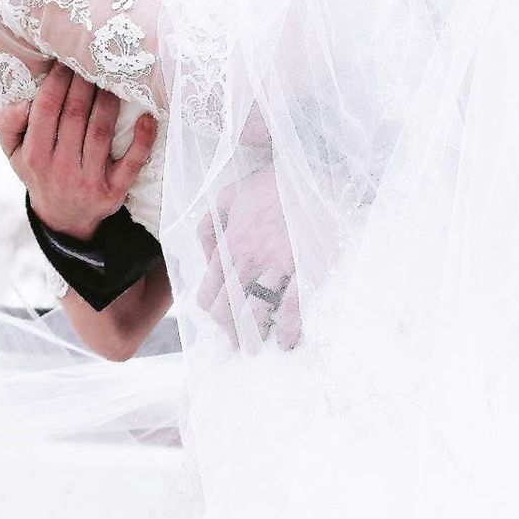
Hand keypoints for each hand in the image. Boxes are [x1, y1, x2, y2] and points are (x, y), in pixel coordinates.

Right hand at [0, 65, 156, 239]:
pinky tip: (147, 118)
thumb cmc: (40, 171)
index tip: (66, 61)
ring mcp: (88, 181)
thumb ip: (8, 124)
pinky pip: (131, 163)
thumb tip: (23, 101)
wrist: (64, 218)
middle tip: (93, 60)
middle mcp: (60, 169)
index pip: (46, 109)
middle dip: (85, 83)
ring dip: (109, 101)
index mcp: (34, 156)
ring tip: (115, 78)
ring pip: (101, 132)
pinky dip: (142, 140)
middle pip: (75, 116)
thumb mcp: (13, 154)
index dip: (58, 81)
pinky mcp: (114, 192)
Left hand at [196, 166, 301, 349]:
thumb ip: (210, 226)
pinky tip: (285, 341)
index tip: (220, 322)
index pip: (210, 291)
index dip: (212, 312)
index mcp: (230, 244)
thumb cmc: (271, 183)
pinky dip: (286, 330)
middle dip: (229, 331)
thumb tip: (205, 255)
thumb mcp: (229, 195)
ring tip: (255, 348)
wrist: (313, 169)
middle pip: (228, 309)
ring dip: (252, 336)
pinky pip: (291, 308)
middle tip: (238, 344)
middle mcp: (249, 260)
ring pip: (255, 313)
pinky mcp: (304, 269)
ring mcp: (277, 266)